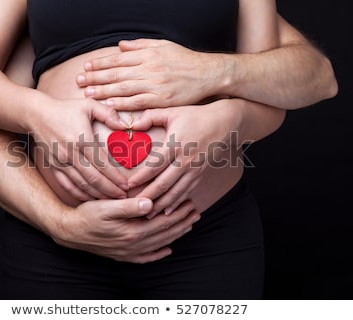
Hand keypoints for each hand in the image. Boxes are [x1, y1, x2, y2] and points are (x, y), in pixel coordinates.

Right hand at [29, 95, 128, 198]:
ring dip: (97, 194)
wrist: (37, 114)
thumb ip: (108, 114)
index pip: (102, 164)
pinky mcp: (53, 166)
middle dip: (110, 190)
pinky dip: (79, 194)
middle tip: (123, 197)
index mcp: (82, 139)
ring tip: (111, 200)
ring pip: (81, 184)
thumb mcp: (89, 105)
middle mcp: (71, 153)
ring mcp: (60, 162)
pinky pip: (67, 185)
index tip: (127, 185)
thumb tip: (126, 126)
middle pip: (94, 178)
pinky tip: (90, 199)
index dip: (116, 177)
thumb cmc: (65, 109)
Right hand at [53, 197, 200, 263]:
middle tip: (195, 213)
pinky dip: (158, 254)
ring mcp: (128, 252)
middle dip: (182, 222)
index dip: (178, 213)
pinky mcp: (122, 255)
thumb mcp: (105, 206)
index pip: (162, 221)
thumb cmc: (87, 215)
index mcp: (133, 230)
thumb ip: (128, 206)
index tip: (190, 203)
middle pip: (164, 233)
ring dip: (175, 235)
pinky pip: (145, 257)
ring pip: (159, 244)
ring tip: (188, 226)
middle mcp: (134, 244)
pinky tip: (166, 250)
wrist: (70, 232)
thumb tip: (149, 203)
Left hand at [77, 39, 223, 109]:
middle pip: (117, 73)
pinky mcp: (162, 99)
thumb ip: (141, 45)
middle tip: (79, 82)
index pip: (118, 58)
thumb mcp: (164, 45)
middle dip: (95, 78)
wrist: (207, 73)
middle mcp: (150, 68)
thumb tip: (120, 46)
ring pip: (124, 88)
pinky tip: (109, 105)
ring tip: (88, 94)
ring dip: (104, 91)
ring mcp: (155, 84)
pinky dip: (122, 104)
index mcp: (148, 54)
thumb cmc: (185, 60)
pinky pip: (138, 102)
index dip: (100, 63)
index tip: (86, 68)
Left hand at [128, 100, 241, 216]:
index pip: (154, 166)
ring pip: (175, 193)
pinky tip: (167, 211)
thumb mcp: (172, 112)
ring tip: (148, 214)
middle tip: (133, 205)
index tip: (128, 186)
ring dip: (161, 205)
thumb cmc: (195, 116)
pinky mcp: (200, 175)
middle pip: (163, 184)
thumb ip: (151, 116)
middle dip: (148, 197)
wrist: (224, 123)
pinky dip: (176, 203)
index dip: (140, 177)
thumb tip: (133, 124)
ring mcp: (194, 169)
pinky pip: (186, 192)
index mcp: (175, 145)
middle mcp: (185, 160)